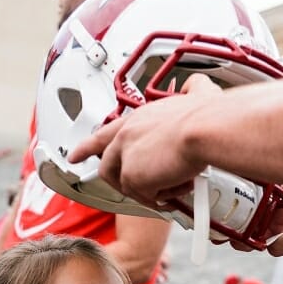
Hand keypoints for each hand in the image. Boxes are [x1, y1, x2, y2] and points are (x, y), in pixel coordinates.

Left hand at [69, 74, 221, 206]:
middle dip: (124, 183)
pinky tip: (178, 186)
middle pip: (108, 167)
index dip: (87, 147)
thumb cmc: (206, 115)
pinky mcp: (133, 177)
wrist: (206, 129)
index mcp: (137, 118)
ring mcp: (127, 157)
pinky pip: (144, 197)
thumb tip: (196, 86)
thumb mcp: (196, 93)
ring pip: (128, 186)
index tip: (75, 156)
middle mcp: (126, 136)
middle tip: (144, 190)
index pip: (103, 134)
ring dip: (150, 191)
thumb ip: (191, 89)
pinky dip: (163, 197)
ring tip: (173, 185)